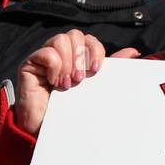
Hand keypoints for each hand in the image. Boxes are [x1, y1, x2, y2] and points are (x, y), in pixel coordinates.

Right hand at [15, 30, 140, 136]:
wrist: (48, 129)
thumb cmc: (72, 109)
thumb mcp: (96, 87)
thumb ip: (112, 68)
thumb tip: (134, 53)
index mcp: (77, 56)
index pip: (89, 39)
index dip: (95, 50)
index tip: (97, 70)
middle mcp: (61, 53)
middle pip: (75, 35)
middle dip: (81, 57)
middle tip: (80, 79)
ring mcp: (44, 58)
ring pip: (60, 40)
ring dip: (68, 63)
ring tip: (68, 83)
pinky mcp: (30, 64)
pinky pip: (45, 52)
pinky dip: (54, 66)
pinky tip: (54, 82)